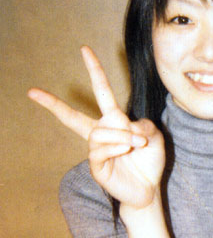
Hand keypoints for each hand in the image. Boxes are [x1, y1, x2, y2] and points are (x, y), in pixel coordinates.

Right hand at [28, 46, 164, 209]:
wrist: (149, 188)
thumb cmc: (149, 160)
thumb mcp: (154, 135)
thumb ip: (143, 124)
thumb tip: (126, 125)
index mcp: (114, 121)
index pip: (101, 93)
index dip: (95, 71)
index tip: (84, 49)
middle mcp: (101, 134)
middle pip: (72, 118)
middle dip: (53, 104)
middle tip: (32, 92)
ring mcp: (96, 151)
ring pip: (98, 133)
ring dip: (121, 136)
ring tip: (136, 144)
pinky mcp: (96, 167)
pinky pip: (99, 151)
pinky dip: (117, 148)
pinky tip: (127, 151)